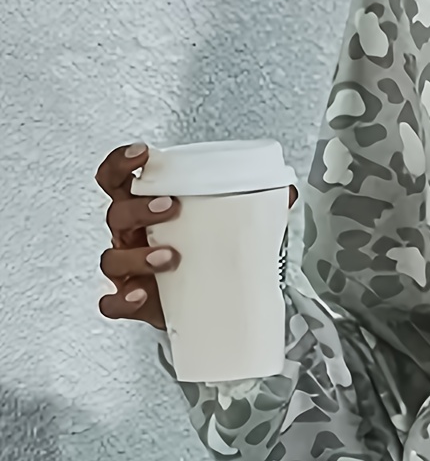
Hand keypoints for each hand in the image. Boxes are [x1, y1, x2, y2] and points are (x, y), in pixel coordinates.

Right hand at [95, 141, 297, 329]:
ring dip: (138, 255)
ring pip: (112, 259)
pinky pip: (112, 303)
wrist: (210, 306)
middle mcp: (130, 237)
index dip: (122, 163)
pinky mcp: (133, 303)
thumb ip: (254, 209)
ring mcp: (129, 270)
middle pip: (116, 213)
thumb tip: (286, 193)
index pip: (118, 180)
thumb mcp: (226, 229)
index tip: (142, 154)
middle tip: (170, 207)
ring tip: (171, 256)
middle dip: (139, 207)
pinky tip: (142, 294)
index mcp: (145, 211)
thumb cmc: (207, 258)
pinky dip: (122, 300)